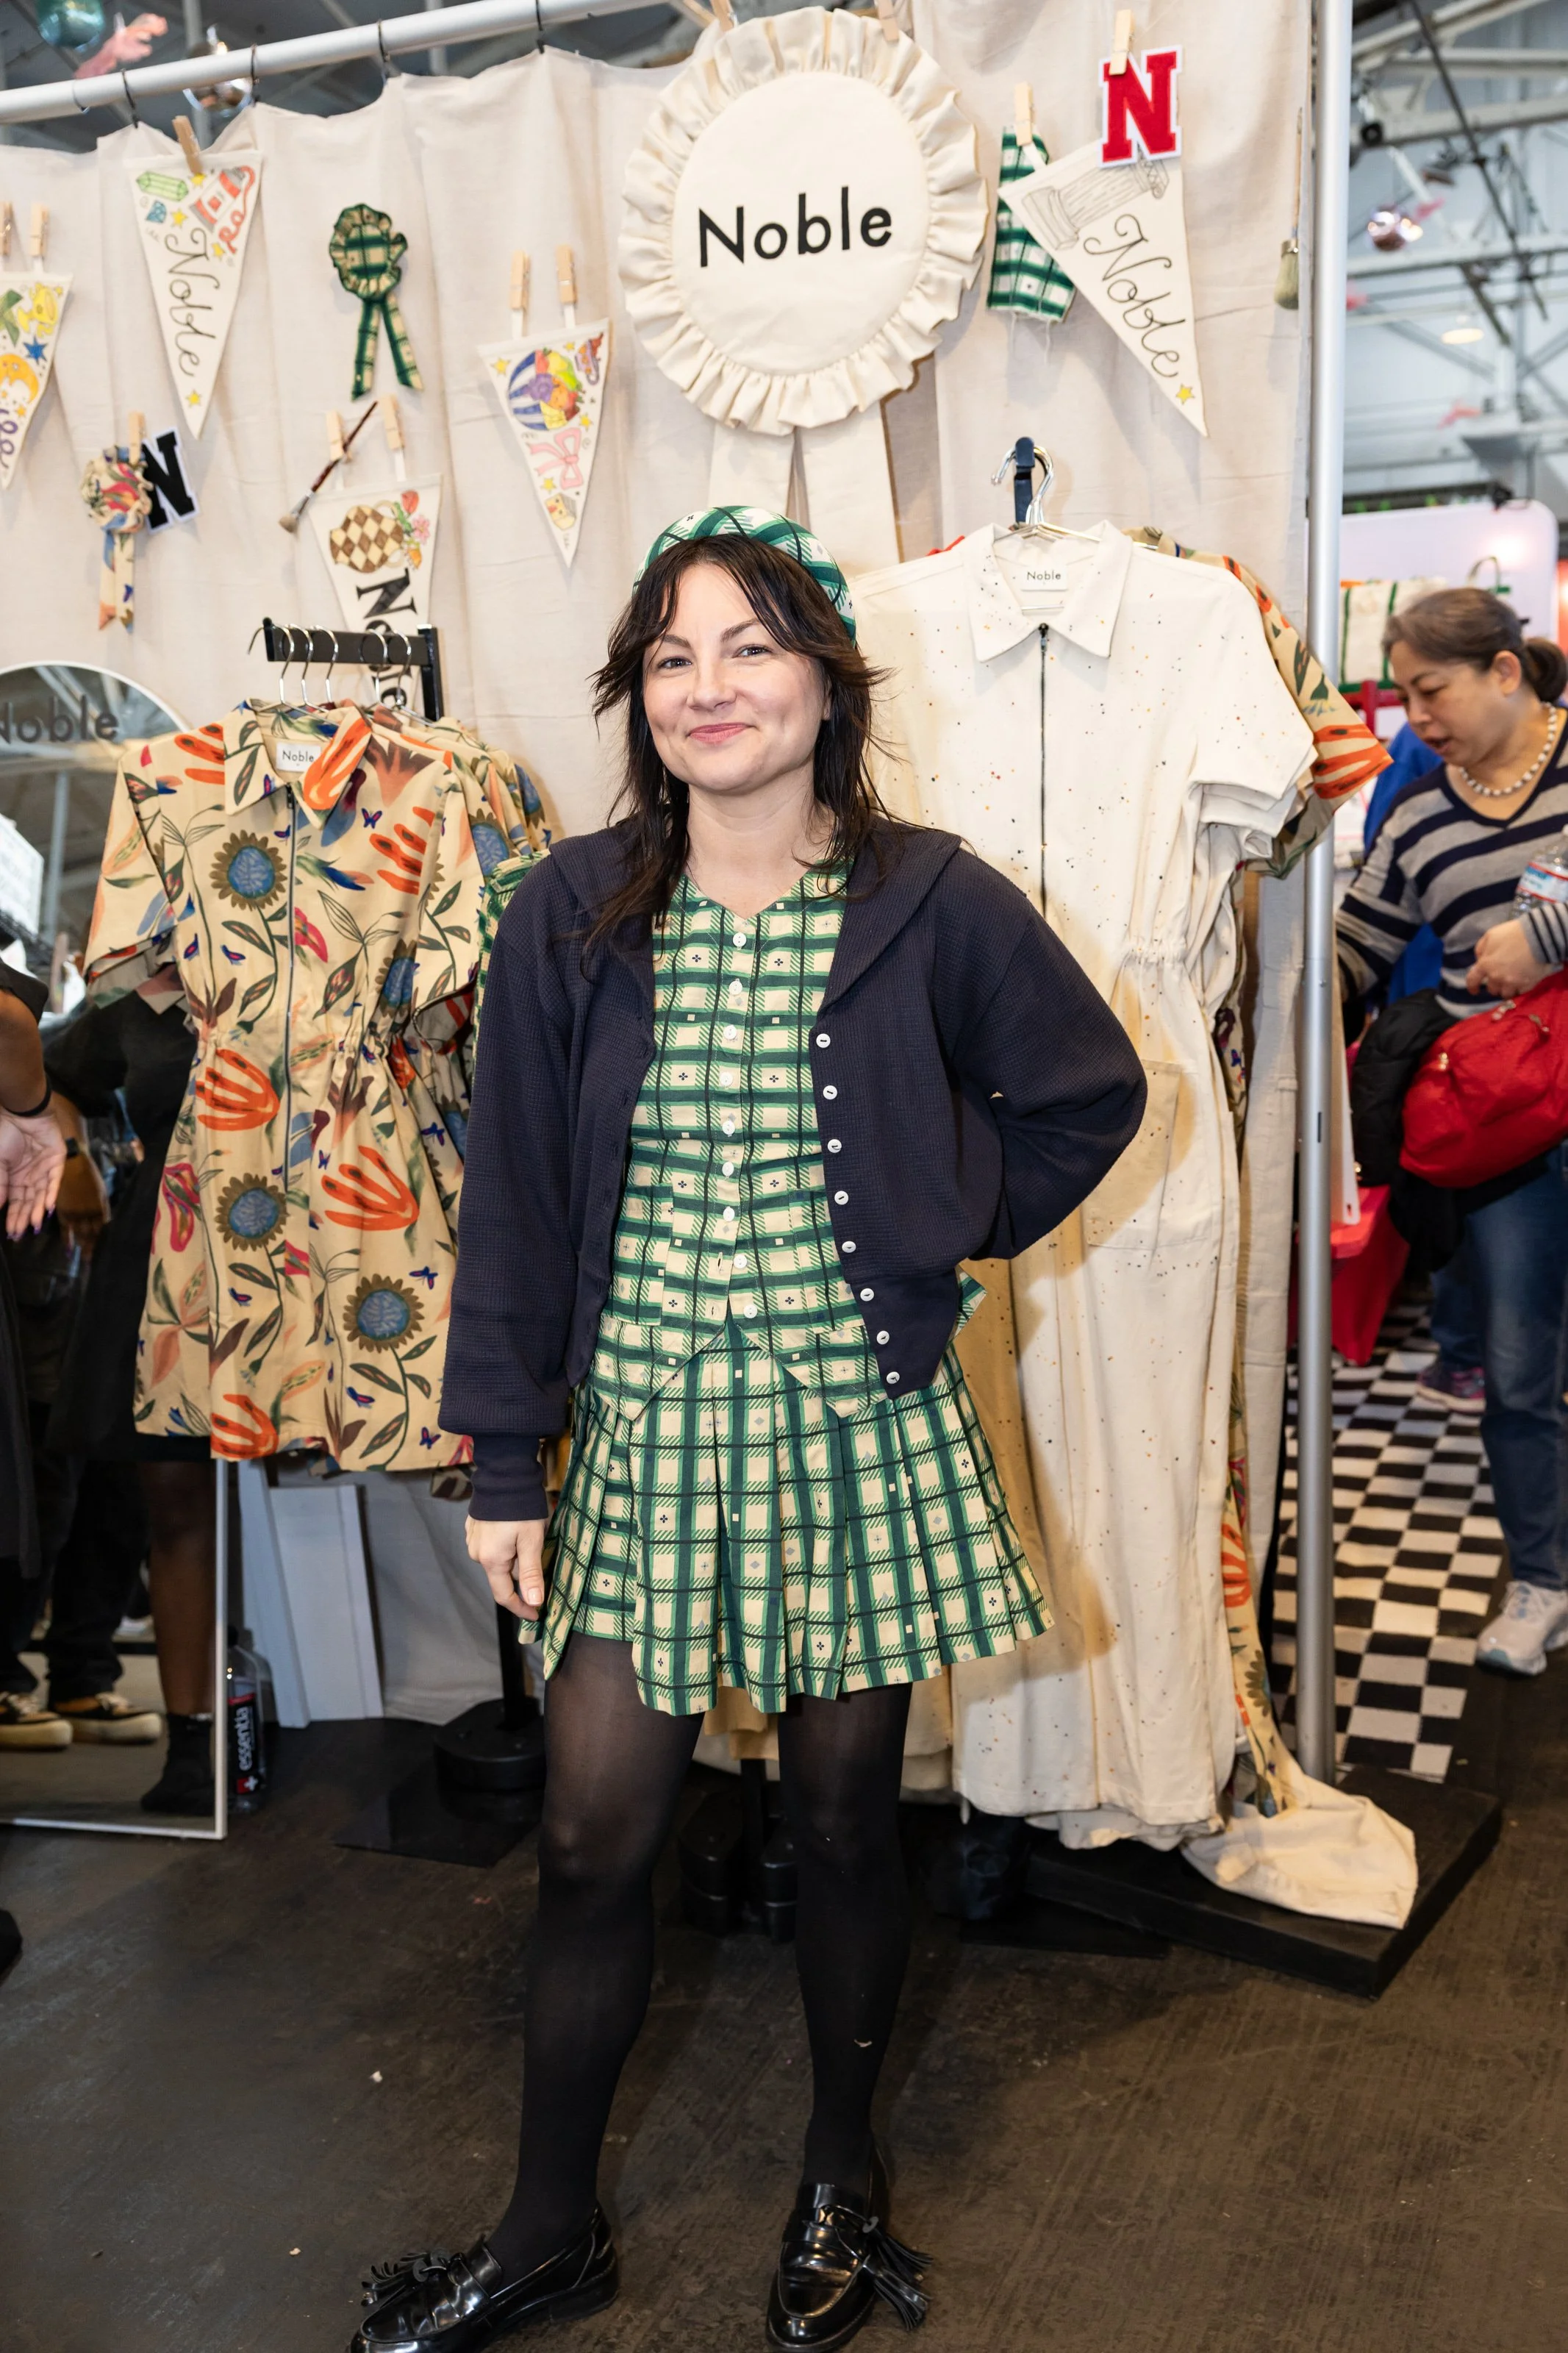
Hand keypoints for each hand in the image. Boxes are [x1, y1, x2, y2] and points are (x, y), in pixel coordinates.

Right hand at [0, 1110, 65, 1237]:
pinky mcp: (57, 1160)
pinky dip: (51, 1193)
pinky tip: (46, 1207)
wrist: (20, 1112)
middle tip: (21, 1234)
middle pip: (28, 1201)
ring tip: (34, 1225)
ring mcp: (44, 1169)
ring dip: (38, 1210)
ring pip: (42, 1194)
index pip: (15, 1202)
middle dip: (24, 1218)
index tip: (11, 1233)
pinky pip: (55, 1180)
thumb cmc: (5, 1133)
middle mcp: (30, 1176)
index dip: (13, 1217)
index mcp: (14, 1177)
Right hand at [54, 1142, 109, 1257]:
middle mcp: (89, 1214)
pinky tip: (70, 1252)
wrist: (71, 1163)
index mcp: (101, 1208)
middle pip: (93, 1235)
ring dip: (84, 1248)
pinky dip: (67, 1241)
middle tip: (95, 1262)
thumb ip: (103, 1208)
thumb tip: (104, 1223)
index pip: (104, 1230)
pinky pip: (65, 1230)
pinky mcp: (62, 1211)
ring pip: (81, 1235)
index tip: (106, 1252)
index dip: (104, 1241)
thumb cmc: (89, 1175)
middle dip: (94, 1248)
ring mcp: (75, 1214)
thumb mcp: (101, 1191)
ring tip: (87, 1260)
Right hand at [465, 1516, 546, 1617]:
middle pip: (503, 1575)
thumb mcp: (532, 1541)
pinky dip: (505, 1543)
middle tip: (541, 1556)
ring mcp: (473, 1540)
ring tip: (529, 1536)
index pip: (504, 1595)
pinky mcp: (474, 1527)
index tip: (536, 1614)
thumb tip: (534, 1602)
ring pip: (498, 1559)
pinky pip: (492, 1545)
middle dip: (522, 1572)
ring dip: (514, 1555)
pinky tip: (515, 1529)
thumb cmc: (520, 1508)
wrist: (503, 1474)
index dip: (521, 1607)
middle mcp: (477, 1554)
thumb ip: (531, 1573)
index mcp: (491, 1561)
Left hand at [1467, 918, 1548, 999]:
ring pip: (1505, 994)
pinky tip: (1523, 980)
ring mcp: (1512, 983)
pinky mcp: (1527, 985)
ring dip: (1506, 988)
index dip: (1472, 986)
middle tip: (1501, 977)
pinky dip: (1520, 988)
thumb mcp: (1490, 935)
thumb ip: (1481, 948)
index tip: (1474, 990)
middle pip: (1491, 989)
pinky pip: (1520, 992)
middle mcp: (1497, 977)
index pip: (1472, 980)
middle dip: (1494, 984)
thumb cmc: (1513, 933)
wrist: (1540, 937)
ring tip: (1512, 981)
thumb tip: (1479, 959)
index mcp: (1486, 965)